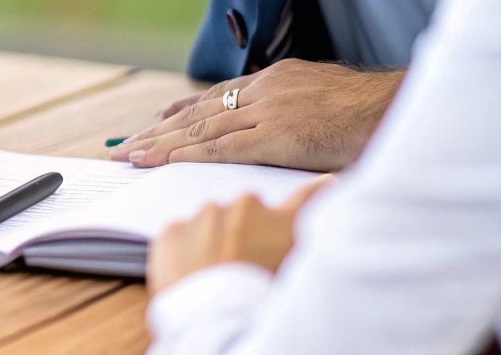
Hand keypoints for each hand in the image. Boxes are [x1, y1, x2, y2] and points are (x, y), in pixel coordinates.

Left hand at [114, 60, 401, 170]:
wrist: (401, 108)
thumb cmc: (374, 112)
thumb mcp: (327, 99)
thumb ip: (299, 111)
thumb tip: (290, 130)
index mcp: (277, 78)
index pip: (218, 96)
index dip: (184, 110)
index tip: (158, 118)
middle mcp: (265, 90)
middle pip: (200, 112)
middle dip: (161, 129)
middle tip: (128, 143)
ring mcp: (270, 112)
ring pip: (203, 131)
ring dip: (163, 144)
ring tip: (132, 155)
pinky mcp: (278, 136)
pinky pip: (223, 148)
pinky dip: (190, 156)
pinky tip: (165, 162)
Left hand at [147, 176, 329, 294]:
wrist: (215, 319)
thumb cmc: (262, 303)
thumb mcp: (295, 275)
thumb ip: (298, 249)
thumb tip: (297, 244)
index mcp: (282, 223)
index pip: (307, 198)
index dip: (319, 189)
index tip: (326, 181)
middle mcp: (245, 208)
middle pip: (247, 212)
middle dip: (246, 231)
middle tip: (242, 262)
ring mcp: (205, 215)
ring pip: (210, 222)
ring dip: (213, 240)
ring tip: (215, 275)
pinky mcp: (173, 228)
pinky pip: (179, 236)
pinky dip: (184, 251)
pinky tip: (191, 275)